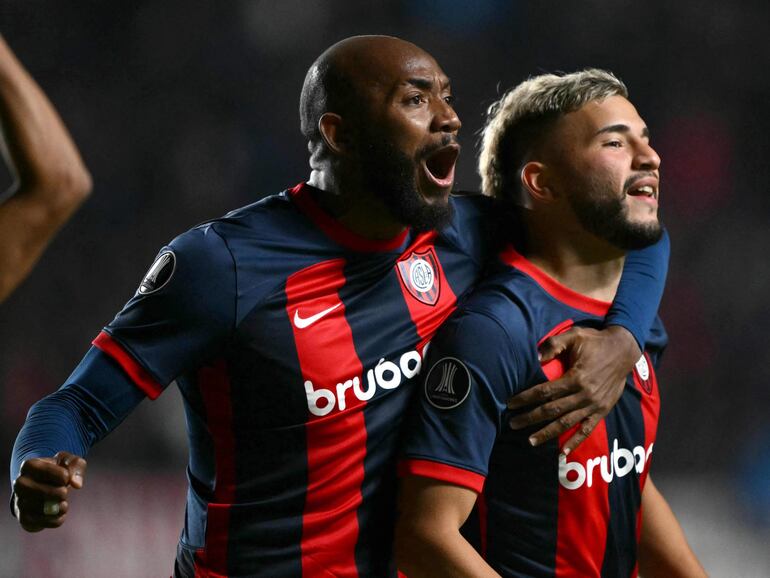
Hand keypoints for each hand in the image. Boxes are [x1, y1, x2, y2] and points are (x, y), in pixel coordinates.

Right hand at [12, 451, 86, 531]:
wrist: (46, 487)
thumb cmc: (59, 471)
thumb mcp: (70, 462)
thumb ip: (76, 466)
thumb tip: (76, 484)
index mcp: (29, 465)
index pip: (42, 470)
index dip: (61, 475)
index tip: (66, 478)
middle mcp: (19, 483)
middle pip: (35, 490)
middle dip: (57, 493)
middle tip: (65, 492)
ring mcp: (19, 502)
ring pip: (38, 508)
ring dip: (58, 507)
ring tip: (63, 503)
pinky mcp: (24, 519)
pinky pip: (41, 522)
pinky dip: (56, 519)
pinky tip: (60, 512)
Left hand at [507, 325, 639, 454]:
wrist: (624, 350)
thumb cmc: (596, 342)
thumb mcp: (574, 336)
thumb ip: (554, 344)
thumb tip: (535, 357)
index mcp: (576, 377)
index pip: (545, 391)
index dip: (526, 398)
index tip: (510, 403)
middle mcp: (585, 395)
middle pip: (552, 410)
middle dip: (530, 418)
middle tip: (513, 424)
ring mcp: (594, 405)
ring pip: (566, 423)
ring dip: (547, 433)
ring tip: (530, 441)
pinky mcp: (602, 411)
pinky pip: (587, 429)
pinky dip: (576, 442)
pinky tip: (563, 452)